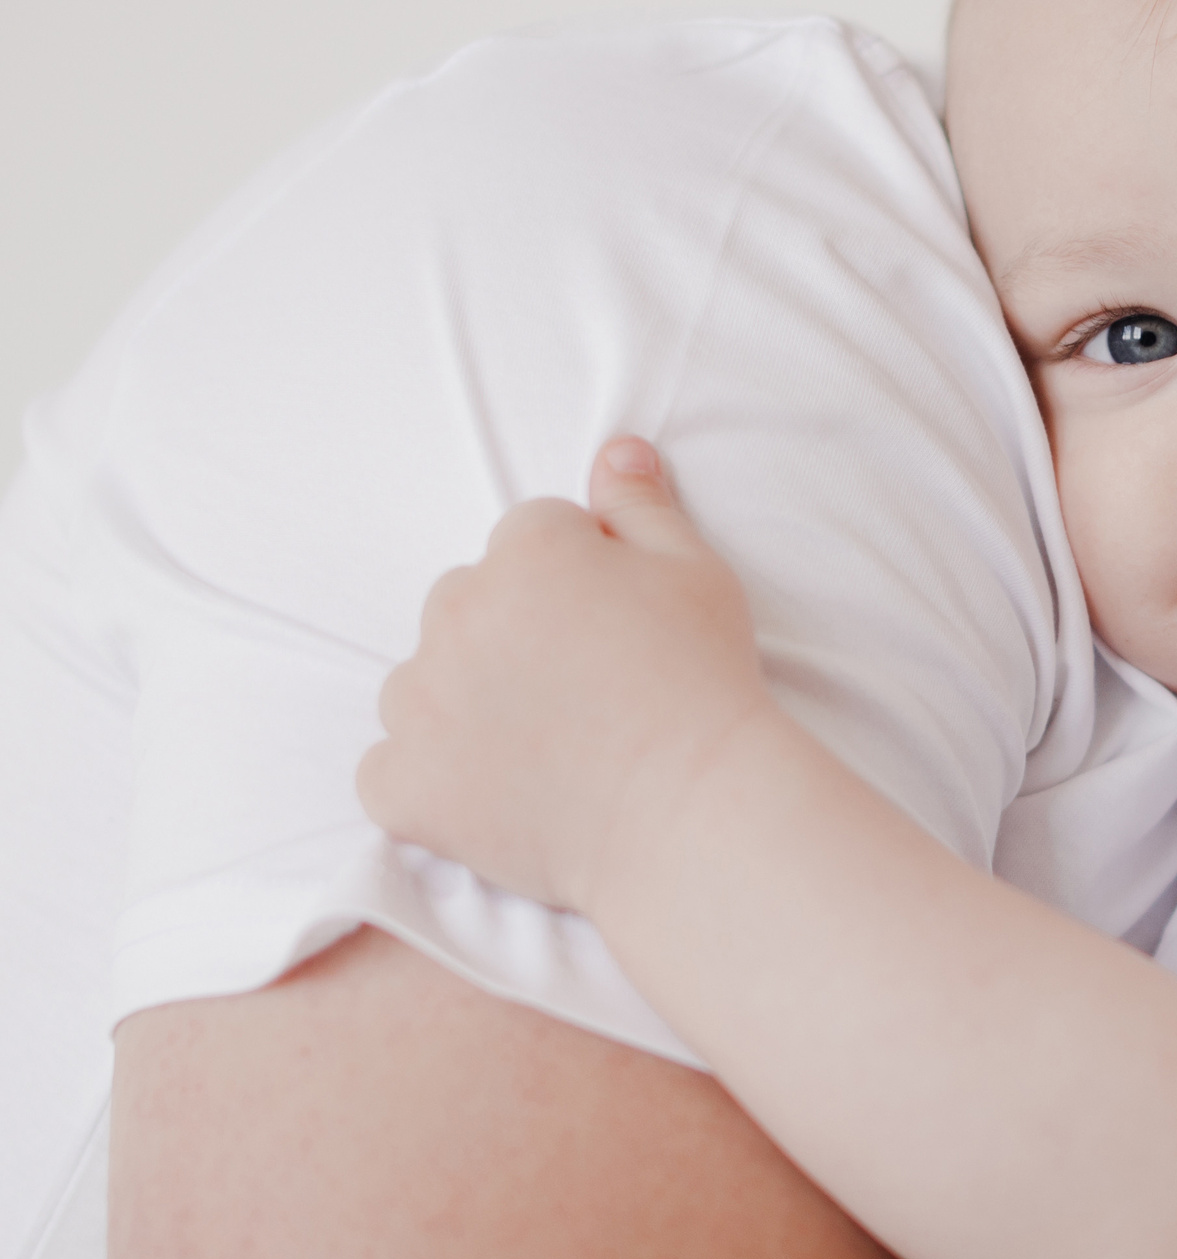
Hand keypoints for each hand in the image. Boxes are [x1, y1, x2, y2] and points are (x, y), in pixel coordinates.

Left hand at [358, 438, 773, 913]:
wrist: (691, 810)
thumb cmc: (704, 686)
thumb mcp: (698, 573)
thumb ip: (642, 505)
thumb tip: (616, 448)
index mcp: (526, 549)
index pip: (533, 541)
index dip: (584, 585)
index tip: (620, 636)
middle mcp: (455, 610)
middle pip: (469, 606)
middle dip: (513, 638)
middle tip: (585, 696)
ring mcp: (419, 699)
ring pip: (423, 683)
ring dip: (464, 706)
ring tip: (545, 749)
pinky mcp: (401, 782)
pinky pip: (390, 769)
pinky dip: (430, 781)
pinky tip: (498, 794)